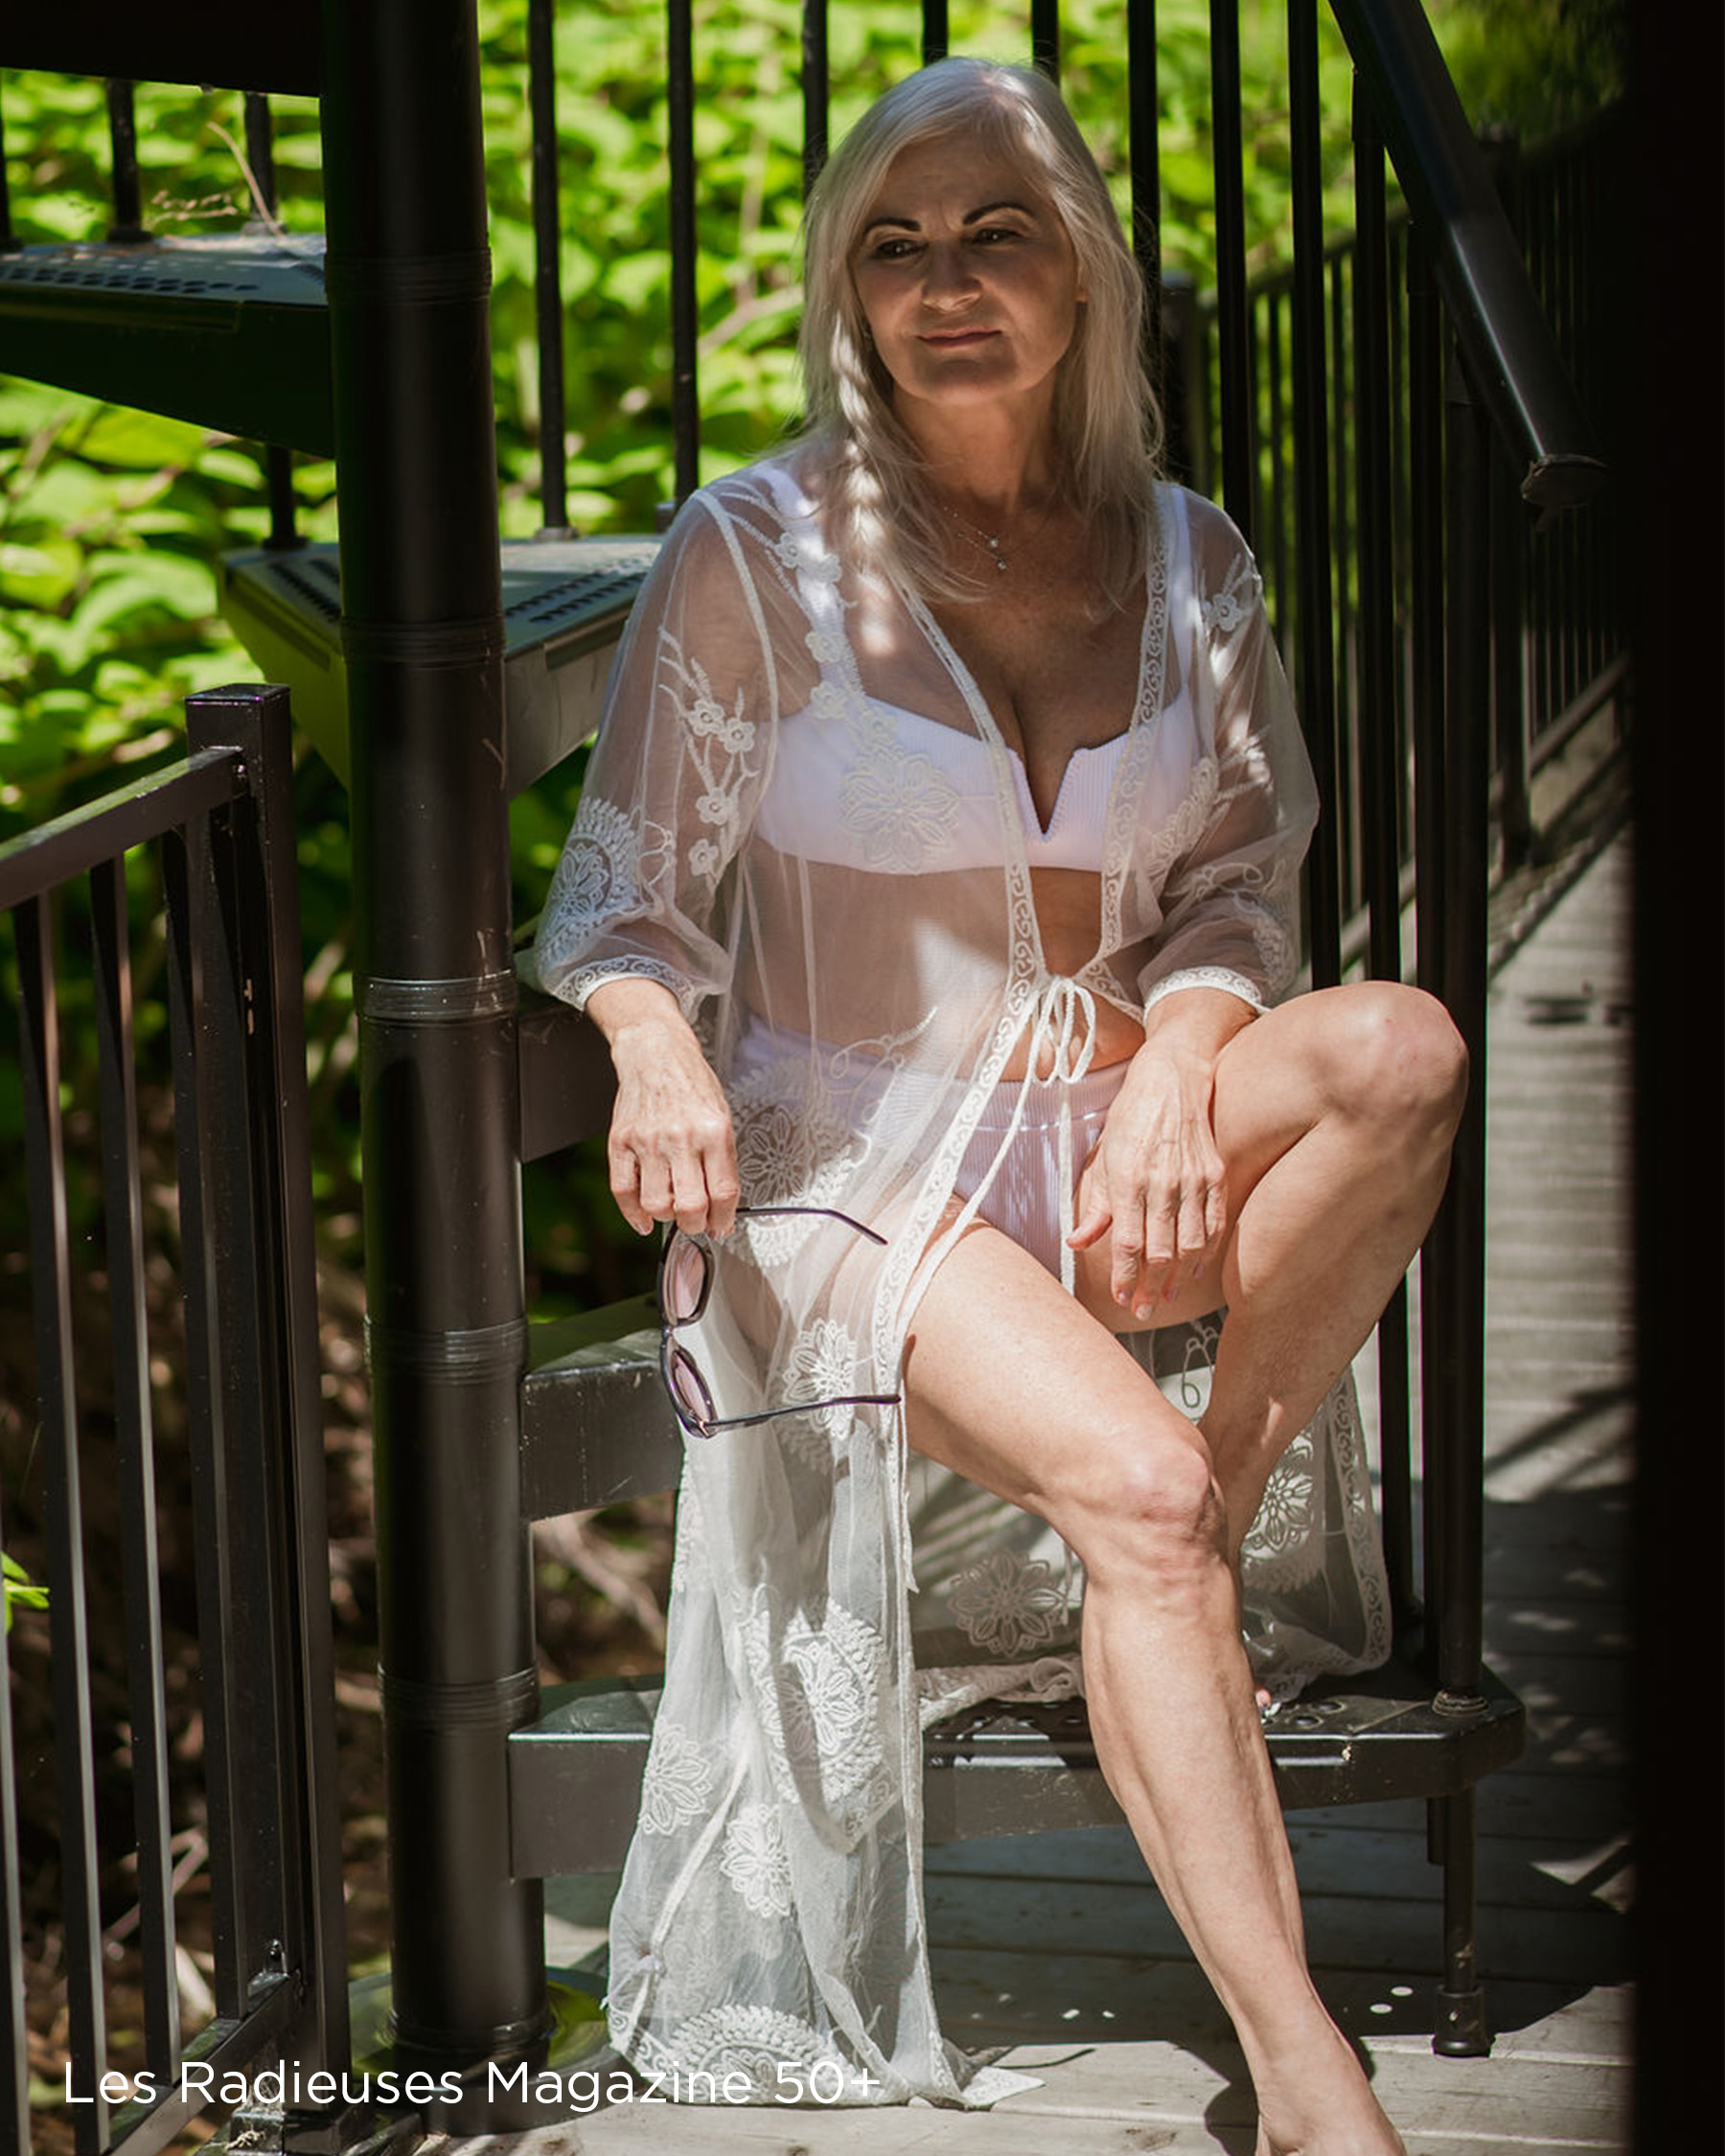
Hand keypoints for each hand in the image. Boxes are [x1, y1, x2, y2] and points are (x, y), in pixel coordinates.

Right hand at [585, 979, 740, 1237]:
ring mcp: (647, 1140)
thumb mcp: (722, 1117)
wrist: (655, 1053)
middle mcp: (681, 1137)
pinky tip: (645, 1219)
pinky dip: (633, 1214)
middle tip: (697, 1222)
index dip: (723, 1219)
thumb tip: (720, 1210)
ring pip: (656, 1204)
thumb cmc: (692, 1085)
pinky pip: (623, 1191)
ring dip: (666, 1217)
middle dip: (696, 1225)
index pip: (723, 1192)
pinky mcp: (620, 1141)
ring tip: (673, 1209)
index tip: (720, 1226)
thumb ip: (722, 1163)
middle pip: (690, 1206)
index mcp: (714, 1131)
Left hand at [1067, 1029, 1237, 1318]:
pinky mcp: (1215, 1175)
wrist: (1172, 1078)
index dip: (1126, 1276)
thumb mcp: (1104, 1158)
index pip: (1129, 1242)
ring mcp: (1194, 1179)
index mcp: (1129, 1177)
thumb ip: (1095, 1206)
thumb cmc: (1132, 1118)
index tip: (1123, 1299)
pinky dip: (1206, 1253)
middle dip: (1151, 1288)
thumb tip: (1077, 1242)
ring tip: (1166, 1298)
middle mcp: (1163, 1181)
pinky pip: (1214, 1225)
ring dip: (1178, 1278)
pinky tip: (1195, 1270)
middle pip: (1161, 1251)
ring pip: (1191, 1245)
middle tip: (1144, 1311)